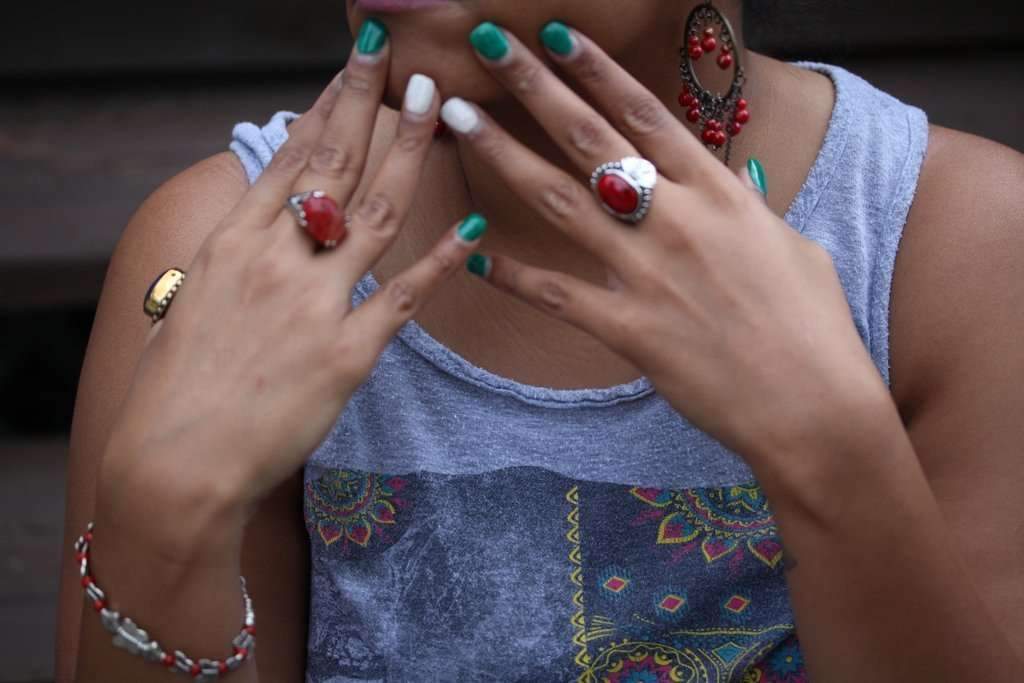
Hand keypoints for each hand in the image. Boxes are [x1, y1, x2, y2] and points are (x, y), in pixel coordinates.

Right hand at [99, 31, 486, 535]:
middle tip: (401, 60)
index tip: (355, 68)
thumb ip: (230, 261)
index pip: (290, 158)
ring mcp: (315, 303)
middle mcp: (275, 259)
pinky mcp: (349, 352)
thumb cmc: (175, 389)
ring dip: (409, 153)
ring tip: (437, 109)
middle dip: (371, 104)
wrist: (177, 463)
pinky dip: (442, 258)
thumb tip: (256, 230)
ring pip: (377, 211)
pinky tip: (473, 226)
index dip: (328, 105)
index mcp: (232, 243)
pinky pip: (405, 294)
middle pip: (335, 165)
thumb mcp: (191, 304)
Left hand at [445, 22, 891, 466]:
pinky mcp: (629, 329)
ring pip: (561, 201)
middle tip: (490, 46)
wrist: (813, 406)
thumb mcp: (792, 246)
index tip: (557, 37)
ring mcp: (648, 273)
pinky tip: (475, 256)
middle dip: (535, 87)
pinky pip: (558, 295)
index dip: (597, 71)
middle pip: (592, 140)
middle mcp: (677, 220)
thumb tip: (742, 174)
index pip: (647, 114)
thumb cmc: (813, 326)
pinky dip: (514, 277)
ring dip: (505, 155)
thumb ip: (753, 206)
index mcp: (720, 194)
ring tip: (459, 120)